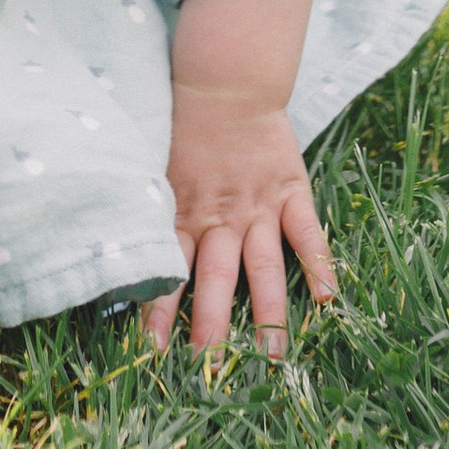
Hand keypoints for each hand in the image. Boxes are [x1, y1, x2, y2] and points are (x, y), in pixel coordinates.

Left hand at [145, 82, 335, 354]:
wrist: (225, 82)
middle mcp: (221, 219)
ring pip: (262, 267)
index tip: (150, 354)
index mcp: (184, 215)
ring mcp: (259, 208)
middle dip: (211, 324)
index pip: (170, 272)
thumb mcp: (156, 169)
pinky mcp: (291, 191)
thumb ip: (152, 211)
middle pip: (215, 279)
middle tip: (207, 367)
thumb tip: (121, 255)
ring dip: (266, 312)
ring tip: (270, 355)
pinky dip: (318, 265)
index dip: (159, 312)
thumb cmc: (184, 128)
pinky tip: (327, 299)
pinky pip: (307, 233)